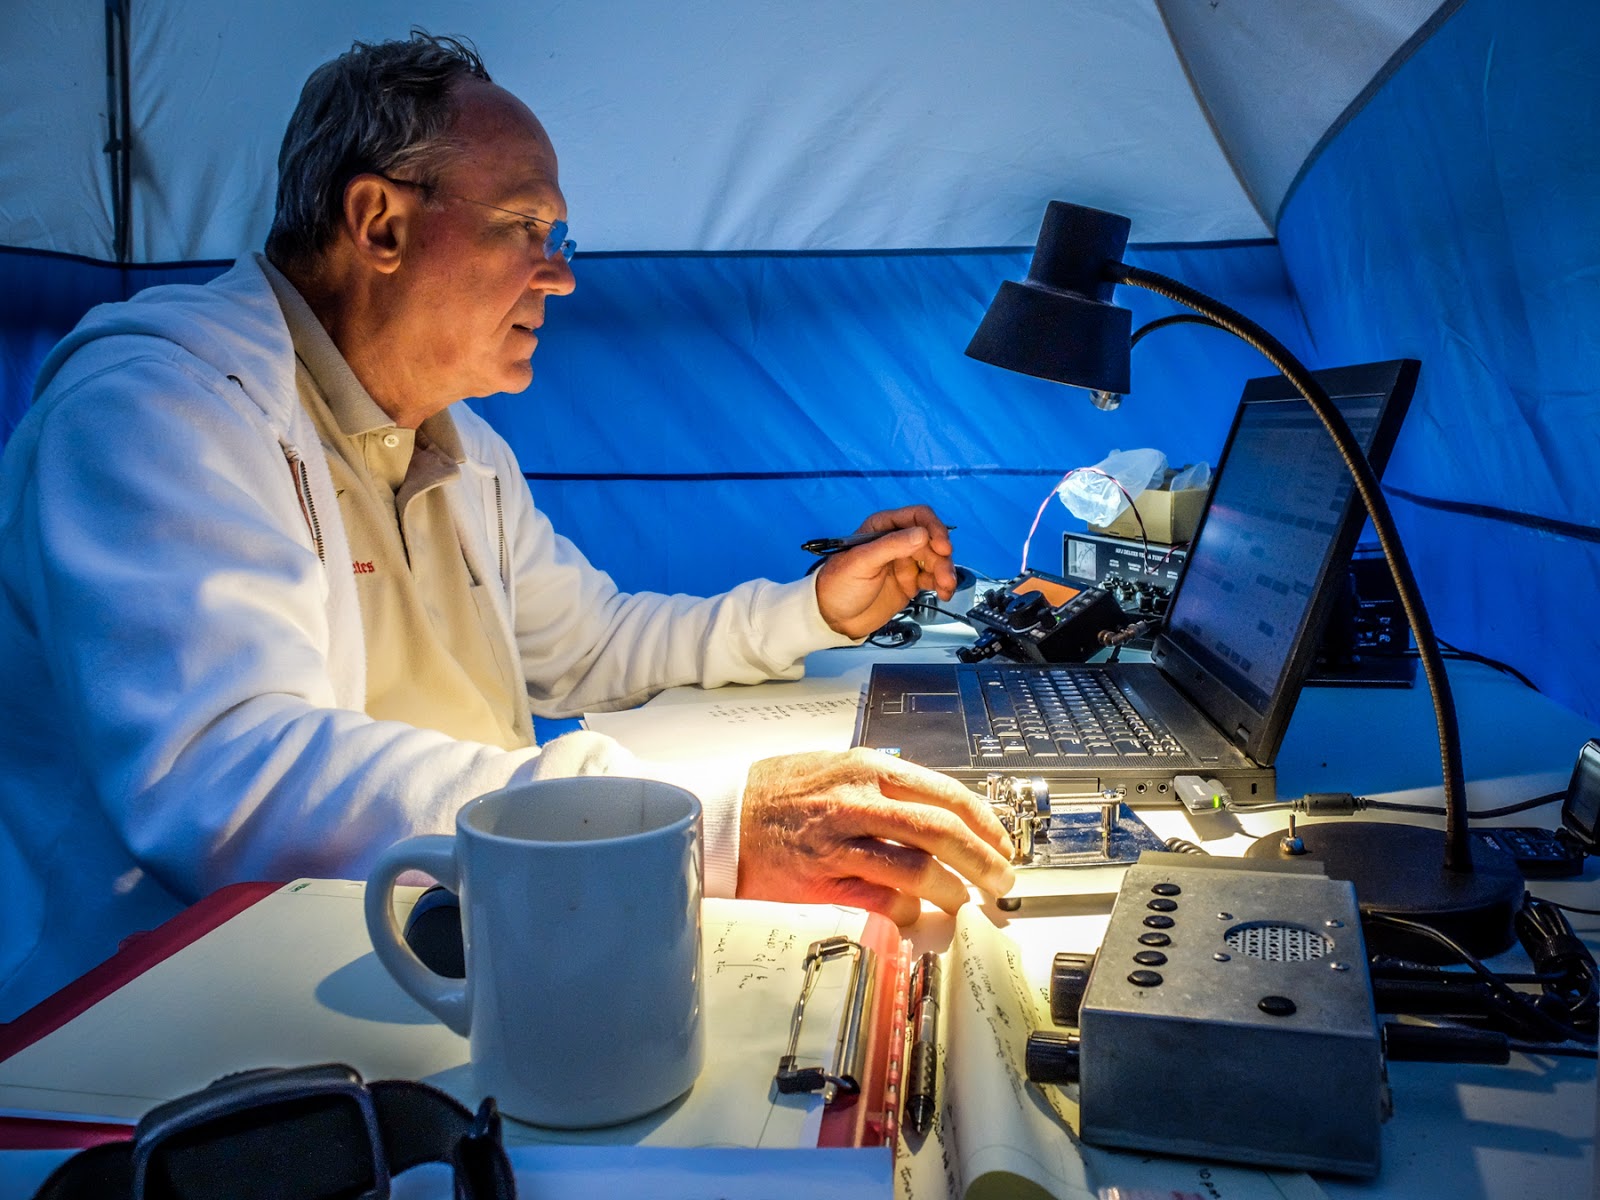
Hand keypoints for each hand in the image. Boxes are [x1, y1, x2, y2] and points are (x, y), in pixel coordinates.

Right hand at [737, 748, 1015, 924]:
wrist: (722, 817)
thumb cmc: (780, 793)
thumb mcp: (835, 767)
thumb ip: (885, 783)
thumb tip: (941, 808)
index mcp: (867, 770)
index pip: (945, 793)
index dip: (985, 823)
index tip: (1002, 843)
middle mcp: (857, 803)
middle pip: (942, 832)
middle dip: (983, 861)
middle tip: (1001, 882)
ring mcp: (839, 845)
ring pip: (917, 871)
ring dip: (951, 893)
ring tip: (961, 903)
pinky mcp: (822, 883)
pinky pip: (881, 903)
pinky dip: (908, 913)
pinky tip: (915, 915)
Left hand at [813, 505, 955, 638]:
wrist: (832, 618)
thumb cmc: (837, 585)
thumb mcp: (861, 562)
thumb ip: (891, 546)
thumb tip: (921, 534)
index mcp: (882, 527)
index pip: (917, 517)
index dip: (934, 529)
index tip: (942, 547)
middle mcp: (896, 541)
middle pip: (931, 540)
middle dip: (941, 557)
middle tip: (944, 576)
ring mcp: (904, 562)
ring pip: (935, 559)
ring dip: (945, 571)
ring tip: (945, 587)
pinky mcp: (910, 581)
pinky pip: (933, 577)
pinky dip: (942, 584)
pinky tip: (943, 592)